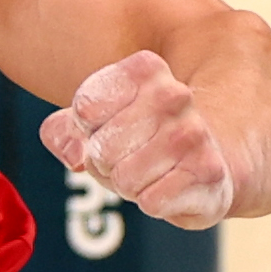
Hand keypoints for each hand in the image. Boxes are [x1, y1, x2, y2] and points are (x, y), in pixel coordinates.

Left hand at [37, 49, 243, 229]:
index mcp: (145, 69)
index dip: (87, 131)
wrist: (203, 166)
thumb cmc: (138, 141)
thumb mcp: (93, 126)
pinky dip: (152, 202)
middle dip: (106, 164)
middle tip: (129, 157)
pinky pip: (151, 201)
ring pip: (125, 178)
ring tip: (150, 172)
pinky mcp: (208, 172)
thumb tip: (77, 155)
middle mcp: (174, 94)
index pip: (85, 109)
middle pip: (102, 149)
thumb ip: (62, 132)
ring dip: (129, 185)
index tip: (108, 128)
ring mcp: (194, 133)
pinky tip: (170, 187)